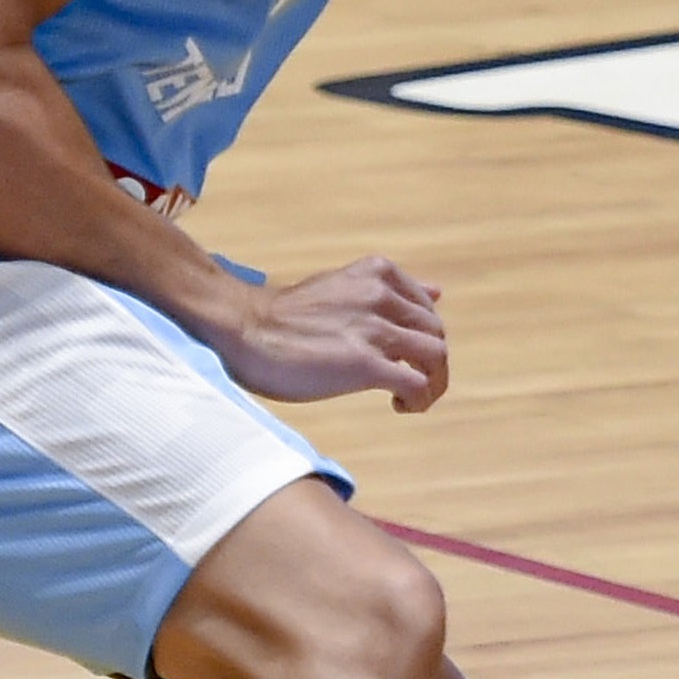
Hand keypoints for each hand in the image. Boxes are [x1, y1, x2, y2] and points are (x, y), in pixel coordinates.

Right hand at [211, 255, 450, 412]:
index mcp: (379, 274)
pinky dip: (420, 398)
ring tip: (410, 398)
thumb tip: (436, 290)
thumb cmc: (285, 315)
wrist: (242, 329)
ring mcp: (374, 329)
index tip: (405, 356)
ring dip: (433, 382)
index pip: (428, 308)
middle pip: (435, 333)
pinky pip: (417, 383)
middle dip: (431, 362)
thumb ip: (390, 290)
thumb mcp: (344, 286)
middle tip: (410, 383)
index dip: (423, 336)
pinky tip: (400, 405)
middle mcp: (382, 296)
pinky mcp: (364, 364)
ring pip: (436, 356)